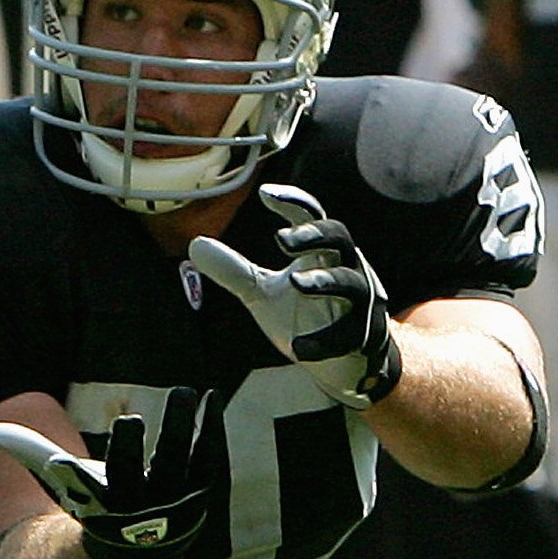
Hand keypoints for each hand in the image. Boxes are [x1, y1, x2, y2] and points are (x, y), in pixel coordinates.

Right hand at [0, 386, 230, 558]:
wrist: (133, 554)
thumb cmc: (93, 506)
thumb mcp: (62, 485)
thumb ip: (31, 453)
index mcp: (107, 505)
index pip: (106, 480)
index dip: (110, 458)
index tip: (114, 431)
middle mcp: (144, 507)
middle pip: (148, 472)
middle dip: (149, 443)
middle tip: (144, 412)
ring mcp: (176, 503)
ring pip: (183, 463)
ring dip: (184, 427)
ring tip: (185, 391)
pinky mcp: (199, 493)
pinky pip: (209, 461)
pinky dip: (211, 431)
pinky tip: (212, 401)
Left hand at [184, 184, 401, 407]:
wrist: (340, 365)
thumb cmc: (305, 317)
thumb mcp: (262, 294)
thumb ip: (234, 271)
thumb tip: (195, 244)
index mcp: (320, 254)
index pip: (312, 217)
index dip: (293, 202)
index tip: (264, 193)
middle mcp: (345, 269)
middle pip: (340, 238)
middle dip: (313, 235)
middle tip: (281, 240)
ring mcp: (358, 303)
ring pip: (351, 283)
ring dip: (324, 281)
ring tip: (295, 283)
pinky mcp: (362, 338)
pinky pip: (348, 336)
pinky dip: (324, 342)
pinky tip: (300, 350)